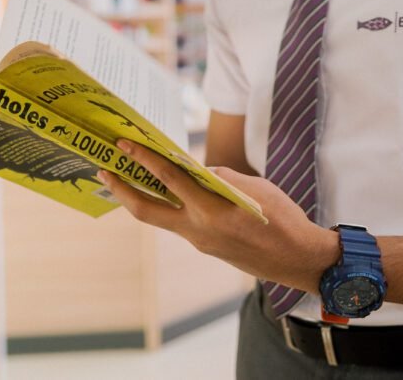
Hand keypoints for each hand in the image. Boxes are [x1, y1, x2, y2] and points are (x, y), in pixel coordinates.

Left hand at [98, 139, 339, 292]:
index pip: (169, 179)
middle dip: (121, 189)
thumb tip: (196, 171)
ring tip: (125, 179)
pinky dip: (169, 205)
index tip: (126, 144)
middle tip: (104, 170)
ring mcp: (199, 241)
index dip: (145, 158)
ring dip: (140, 198)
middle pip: (145, 210)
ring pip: (160, 218)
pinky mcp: (206, 246)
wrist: (298, 260)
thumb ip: (220, 177)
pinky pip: (180, 222)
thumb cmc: (283, 219)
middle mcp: (198, 230)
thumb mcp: (254, 188)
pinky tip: (167, 192)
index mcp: (211, 211)